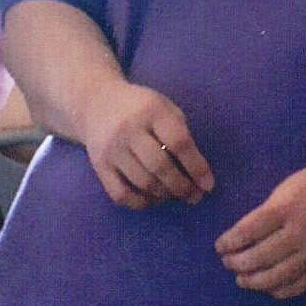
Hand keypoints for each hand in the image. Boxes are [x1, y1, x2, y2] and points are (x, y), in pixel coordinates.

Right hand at [78, 81, 213, 208]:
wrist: (97, 103)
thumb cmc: (141, 107)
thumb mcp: (164, 108)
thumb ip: (180, 133)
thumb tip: (198, 173)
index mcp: (152, 110)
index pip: (179, 142)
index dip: (197, 167)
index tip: (209, 185)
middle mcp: (129, 129)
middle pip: (160, 166)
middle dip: (182, 187)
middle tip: (195, 197)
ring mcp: (111, 149)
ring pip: (143, 183)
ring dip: (165, 196)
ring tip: (176, 196)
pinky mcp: (99, 166)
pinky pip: (121, 194)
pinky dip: (141, 203)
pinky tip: (153, 200)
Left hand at [214, 162, 305, 300]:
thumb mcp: (293, 185)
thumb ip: (270, 208)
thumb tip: (245, 233)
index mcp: (288, 208)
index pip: (249, 230)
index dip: (230, 242)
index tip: (219, 247)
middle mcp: (300, 233)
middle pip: (259, 257)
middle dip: (237, 263)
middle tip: (227, 263)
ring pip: (276, 277)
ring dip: (254, 282)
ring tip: (241, 279)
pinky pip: (298, 286)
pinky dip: (279, 291)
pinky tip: (268, 288)